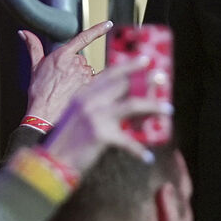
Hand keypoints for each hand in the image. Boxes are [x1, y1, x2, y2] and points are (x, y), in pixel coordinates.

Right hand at [21, 20, 111, 124]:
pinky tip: (80, 91)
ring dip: (81, 76)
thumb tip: (24, 34)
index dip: (98, 29)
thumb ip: (33, 46)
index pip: (84, 37)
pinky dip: (90, 84)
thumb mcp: (34, 66)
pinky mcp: (90, 87)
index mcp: (63, 55)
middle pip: (82, 58)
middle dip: (75, 66)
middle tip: (63, 78)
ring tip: (68, 88)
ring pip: (88, 70)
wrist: (44, 112)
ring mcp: (84, 76)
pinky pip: (95, 81)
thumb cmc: (39, 92)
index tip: (107, 24)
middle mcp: (76, 63)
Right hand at [39, 54, 173, 175]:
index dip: (129, 65)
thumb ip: (96, 106)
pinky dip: (139, 151)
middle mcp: (89, 101)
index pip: (109, 74)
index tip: (145, 59)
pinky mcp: (101, 135)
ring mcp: (95, 116)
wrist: (52, 161)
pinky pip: (128, 141)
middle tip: (162, 78)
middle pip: (124, 85)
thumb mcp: (77, 117)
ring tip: (168, 110)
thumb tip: (126, 106)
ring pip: (132, 106)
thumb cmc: (66, 141)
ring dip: (153, 107)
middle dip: (145, 81)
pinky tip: (147, 157)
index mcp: (83, 94)